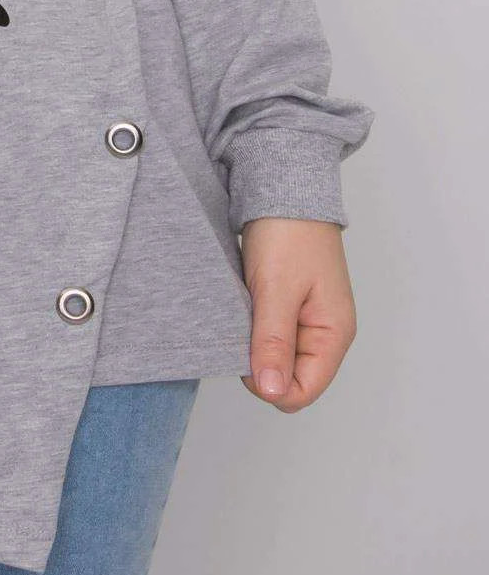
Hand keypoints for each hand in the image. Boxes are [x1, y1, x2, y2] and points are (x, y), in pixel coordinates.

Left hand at [238, 217, 357, 411]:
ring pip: (274, 355)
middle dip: (260, 362)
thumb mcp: (277, 289)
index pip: (303, 391)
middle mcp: (323, 331)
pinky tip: (241, 302)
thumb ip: (274, 342)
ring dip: (254, 341)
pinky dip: (251, 324)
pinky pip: (267, 332)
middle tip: (241, 324)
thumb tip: (273, 392)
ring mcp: (305, 317)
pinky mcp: (287, 303)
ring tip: (243, 308)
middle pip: (288, 377)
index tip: (244, 355)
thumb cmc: (288, 231)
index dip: (269, 385)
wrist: (282, 182)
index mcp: (333, 334)